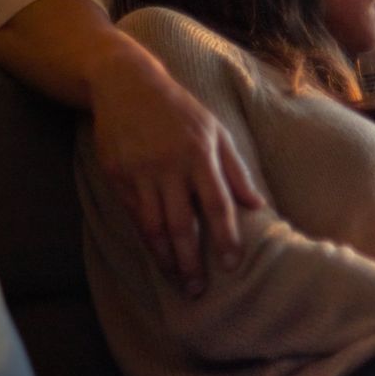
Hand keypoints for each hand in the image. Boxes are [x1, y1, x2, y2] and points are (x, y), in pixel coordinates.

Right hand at [87, 51, 261, 295]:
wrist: (127, 85)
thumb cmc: (180, 110)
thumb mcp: (216, 130)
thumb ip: (236, 170)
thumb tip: (258, 205)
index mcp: (200, 153)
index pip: (217, 204)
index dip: (225, 236)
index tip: (231, 264)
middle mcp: (170, 166)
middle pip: (182, 224)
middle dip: (191, 261)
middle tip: (198, 290)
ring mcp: (140, 173)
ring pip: (153, 226)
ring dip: (166, 258)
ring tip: (177, 281)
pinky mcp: (117, 176)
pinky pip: (133, 215)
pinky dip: (146, 238)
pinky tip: (156, 255)